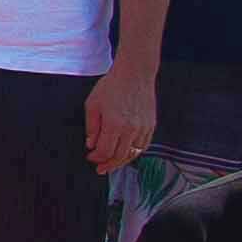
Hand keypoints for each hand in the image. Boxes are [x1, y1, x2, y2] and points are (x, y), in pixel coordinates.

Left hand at [86, 59, 156, 174]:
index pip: (105, 151)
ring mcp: (143, 128)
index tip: (91, 157)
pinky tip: (126, 153)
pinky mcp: (151, 125)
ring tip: (112, 164)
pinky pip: (143, 146)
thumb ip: (91, 127)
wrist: (135, 74)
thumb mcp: (92, 104)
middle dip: (108, 164)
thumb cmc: (112, 86)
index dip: (96, 158)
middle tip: (100, 168)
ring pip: (133, 154)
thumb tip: (91, 145)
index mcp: (114, 124)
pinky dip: (134, 153)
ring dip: (121, 161)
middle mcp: (130, 129)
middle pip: (119, 156)